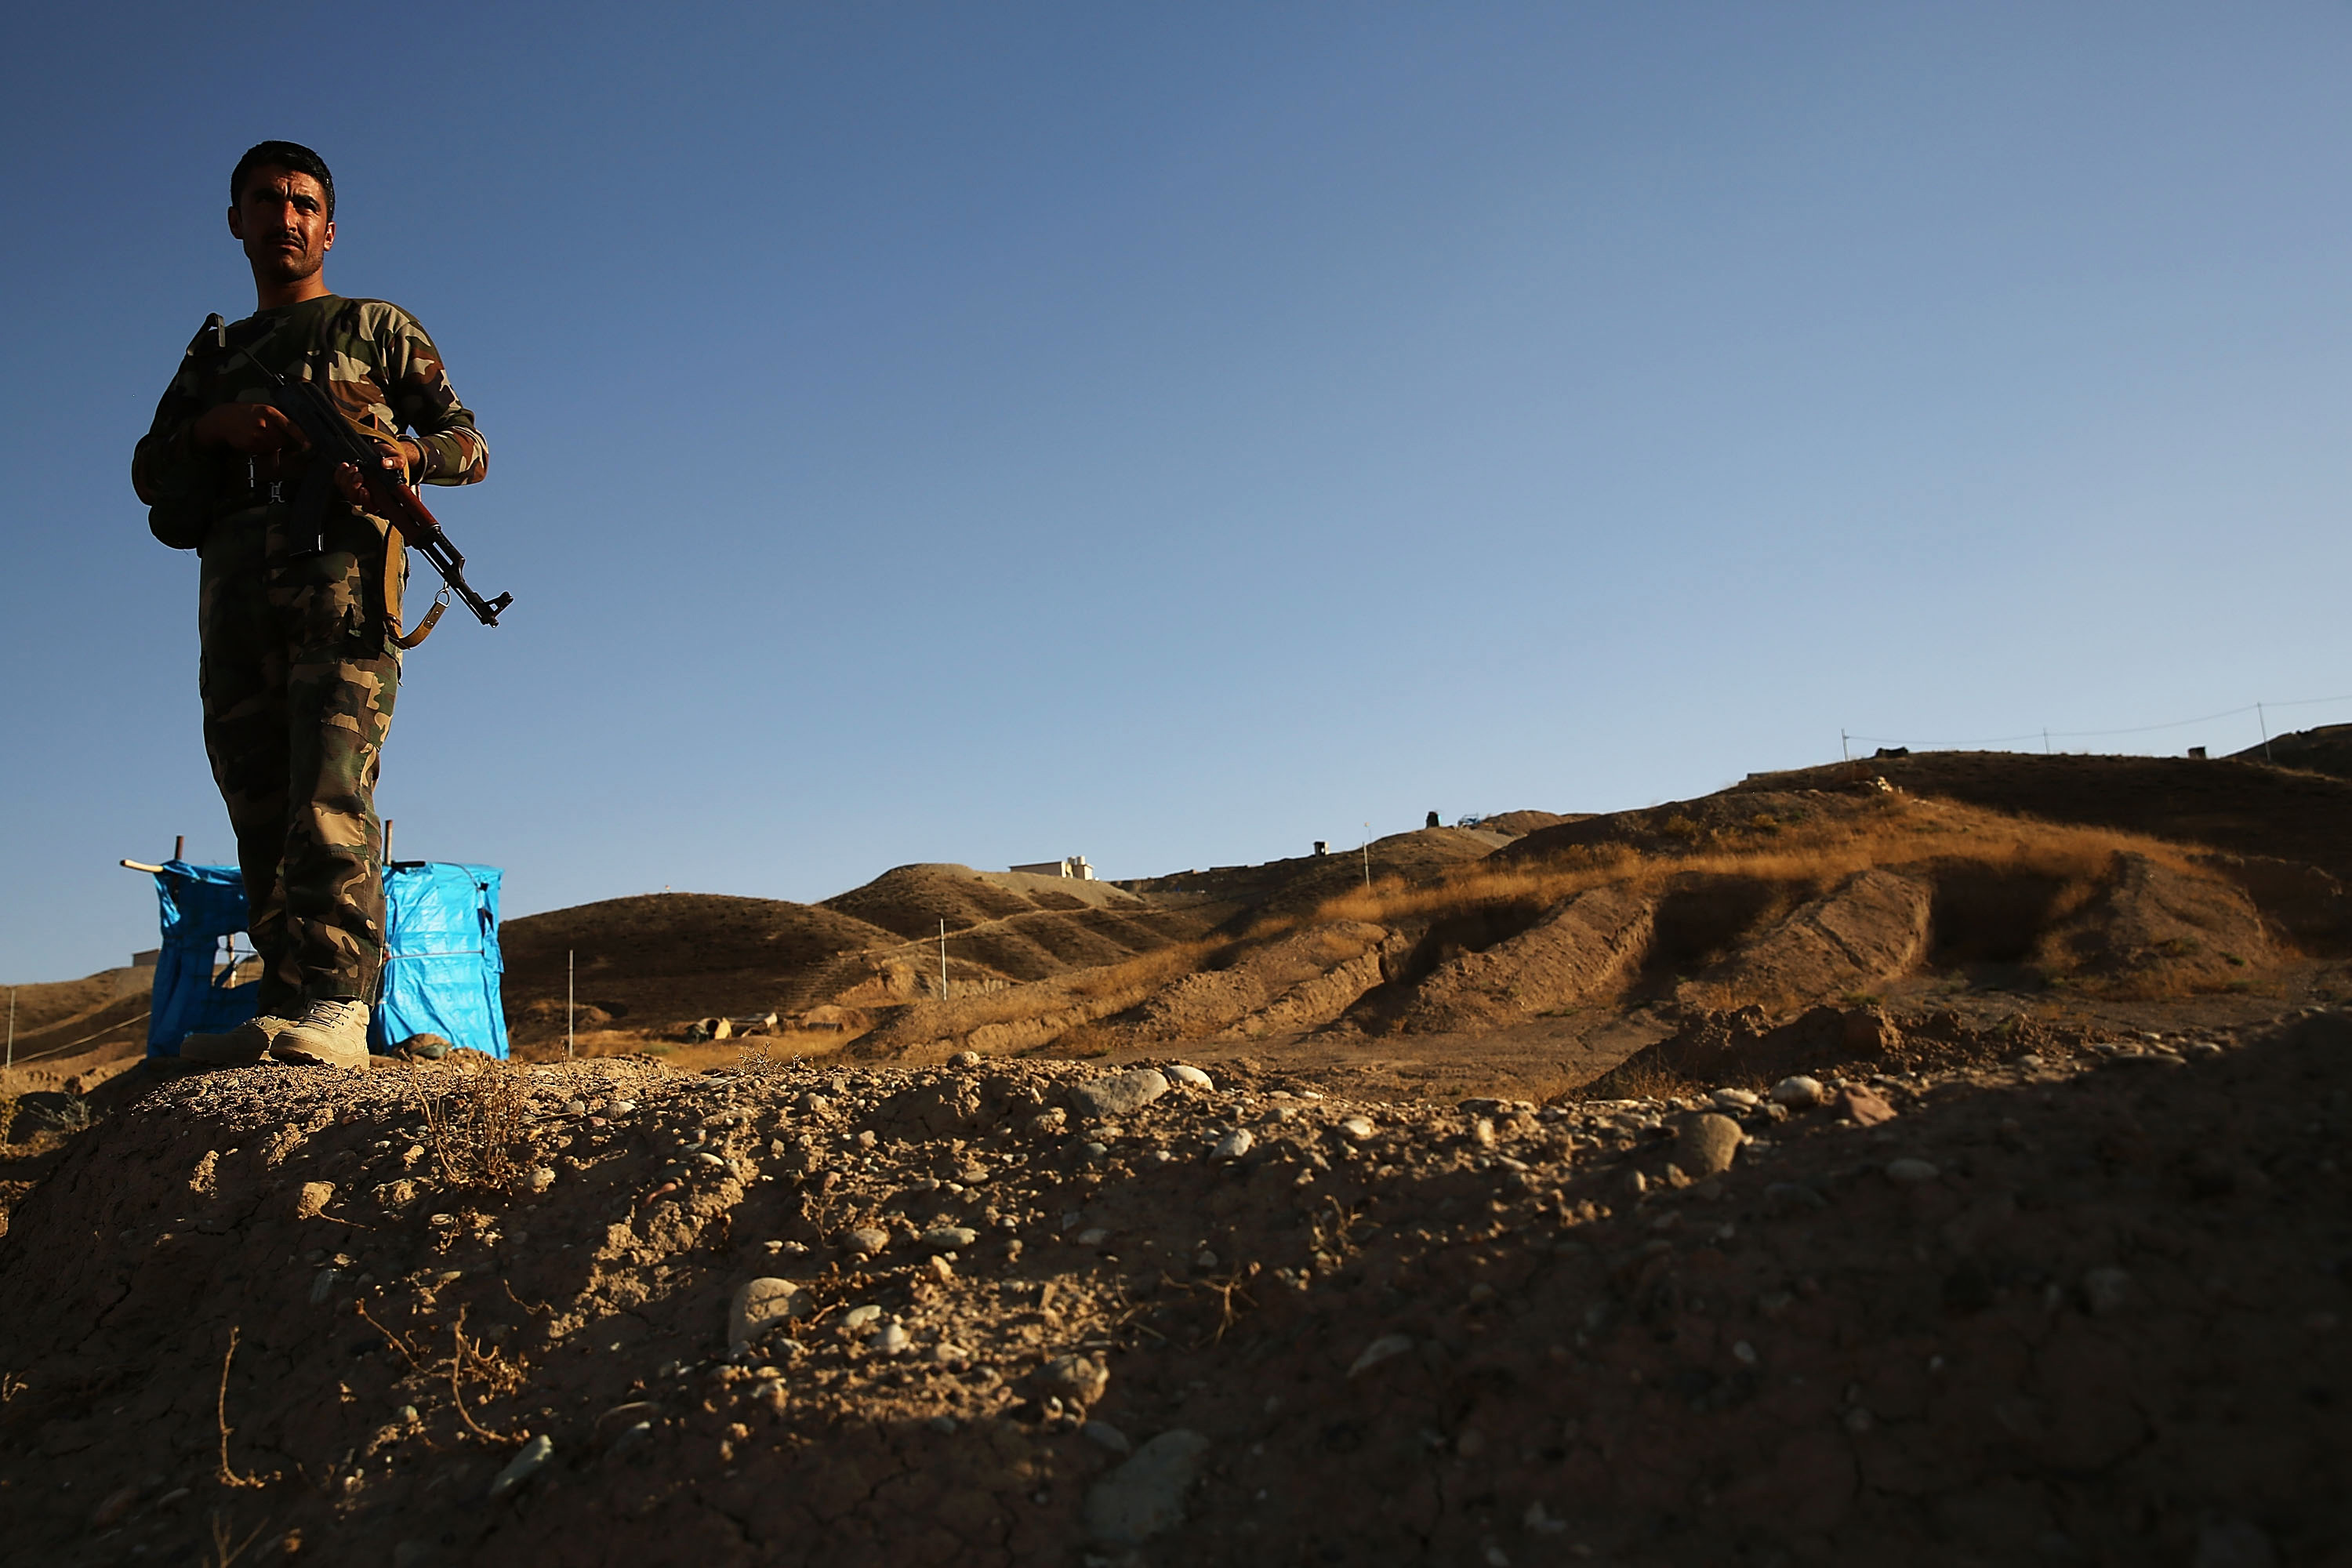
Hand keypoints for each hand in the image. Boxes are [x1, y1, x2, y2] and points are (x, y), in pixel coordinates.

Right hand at [193, 402, 307, 454]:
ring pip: (273, 447)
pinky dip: (261, 449)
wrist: (222, 419)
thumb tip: (297, 434)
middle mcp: (264, 423)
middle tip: (271, 436)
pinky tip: (252, 440)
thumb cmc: (246, 414)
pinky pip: (262, 451)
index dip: (302, 437)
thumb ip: (279, 421)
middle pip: (283, 440)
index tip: (310, 446)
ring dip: (271, 446)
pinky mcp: (250, 444)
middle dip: (282, 442)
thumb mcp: (263, 410)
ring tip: (259, 436)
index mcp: (270, 412)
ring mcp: (256, 435)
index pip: (291, 426)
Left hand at [332, 440, 419, 505]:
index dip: (366, 501)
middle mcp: (369, 495)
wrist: (383, 452)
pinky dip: (340, 474)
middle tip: (359, 474)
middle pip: (355, 500)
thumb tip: (385, 464)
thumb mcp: (399, 459)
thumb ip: (396, 462)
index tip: (363, 489)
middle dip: (353, 487)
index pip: (372, 507)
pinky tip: (345, 465)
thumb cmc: (392, 460)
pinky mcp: (349, 482)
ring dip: (347, 479)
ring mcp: (357, 489)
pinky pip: (339, 483)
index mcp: (384, 496)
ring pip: (346, 492)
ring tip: (354, 467)